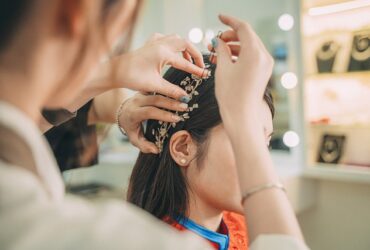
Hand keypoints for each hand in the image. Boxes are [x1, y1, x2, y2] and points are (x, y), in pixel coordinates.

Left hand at [112, 34, 207, 100]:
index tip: (205, 75)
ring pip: (176, 38)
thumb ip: (172, 91)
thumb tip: (185, 98)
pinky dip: (174, 43)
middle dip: (195, 54)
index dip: (196, 69)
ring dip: (185, 47)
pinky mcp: (150, 43)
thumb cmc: (132, 77)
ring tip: (189, 59)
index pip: (184, 62)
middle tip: (199, 66)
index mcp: (162, 53)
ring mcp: (154, 41)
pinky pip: (166, 38)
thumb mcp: (154, 85)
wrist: (115, 71)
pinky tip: (173, 52)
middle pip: (185, 43)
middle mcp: (160, 44)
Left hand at [118, 92, 187, 153]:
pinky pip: (158, 88)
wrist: (122, 112)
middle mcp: (136, 101)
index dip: (163, 114)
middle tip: (184, 107)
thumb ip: (143, 146)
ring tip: (185, 98)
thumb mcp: (134, 138)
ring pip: (157, 91)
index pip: (149, 112)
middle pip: (155, 99)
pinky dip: (169, 90)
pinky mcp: (145, 89)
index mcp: (133, 113)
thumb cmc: (131, 127)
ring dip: (172, 94)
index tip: (176, 118)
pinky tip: (180, 93)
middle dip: (171, 103)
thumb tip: (156, 150)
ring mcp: (141, 93)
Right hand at [211, 15, 273, 130]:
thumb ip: (221, 50)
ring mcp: (266, 65)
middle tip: (215, 41)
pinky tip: (225, 60)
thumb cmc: (230, 93)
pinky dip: (239, 55)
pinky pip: (252, 57)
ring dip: (233, 46)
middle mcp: (264, 56)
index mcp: (255, 53)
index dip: (230, 21)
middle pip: (247, 36)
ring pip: (249, 47)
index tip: (219, 17)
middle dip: (230, 35)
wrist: (241, 117)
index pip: (243, 28)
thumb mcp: (222, 69)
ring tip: (216, 52)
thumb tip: (218, 41)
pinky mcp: (263, 72)